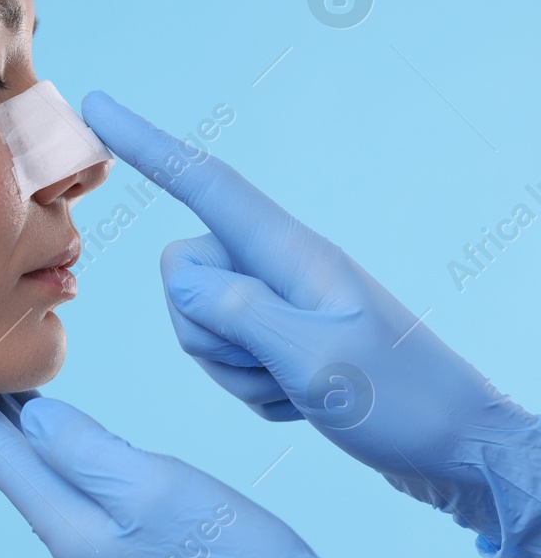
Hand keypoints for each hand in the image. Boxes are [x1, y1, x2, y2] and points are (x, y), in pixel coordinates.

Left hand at [0, 391, 467, 557]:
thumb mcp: (154, 489)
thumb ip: (85, 451)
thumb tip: (32, 419)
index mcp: (72, 535)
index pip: (6, 462)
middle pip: (25, 479)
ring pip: (57, 496)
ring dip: (35, 451)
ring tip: (19, 409)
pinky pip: (91, 512)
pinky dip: (75, 475)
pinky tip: (83, 461)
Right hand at [81, 89, 540, 557]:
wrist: (459, 451)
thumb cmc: (403, 404)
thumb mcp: (318, 362)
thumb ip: (238, 312)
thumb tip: (177, 274)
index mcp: (294, 255)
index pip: (206, 185)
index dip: (146, 144)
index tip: (97, 107)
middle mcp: (281, 268)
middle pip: (184, 273)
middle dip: (207, 332)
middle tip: (275, 365)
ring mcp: (281, 304)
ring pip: (195, 320)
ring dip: (232, 367)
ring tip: (295, 387)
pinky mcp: (283, 339)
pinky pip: (223, 357)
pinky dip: (251, 388)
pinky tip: (302, 401)